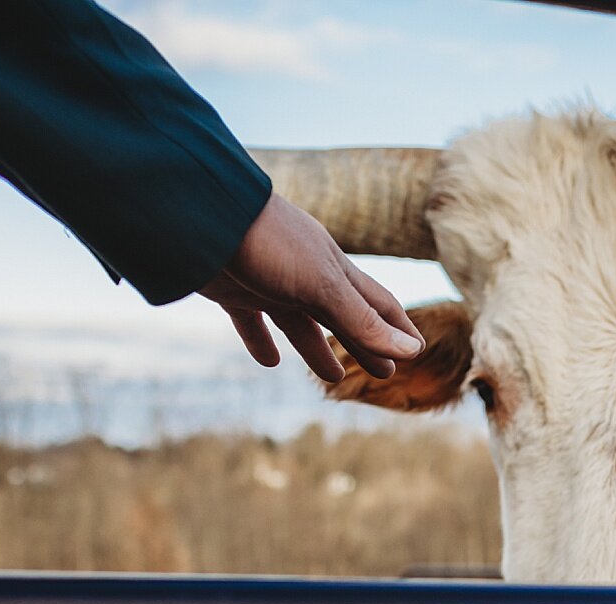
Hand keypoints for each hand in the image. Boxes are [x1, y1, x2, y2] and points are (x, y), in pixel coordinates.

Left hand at [199, 194, 423, 382]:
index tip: (416, 351)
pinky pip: (251, 322)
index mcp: (334, 270)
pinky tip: (270, 361)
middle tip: (384, 372)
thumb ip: (362, 322)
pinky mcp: (233, 291)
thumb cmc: (269, 243)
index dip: (398, 329)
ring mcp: (269, 283)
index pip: (377, 304)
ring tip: (334, 378)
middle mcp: (306, 276)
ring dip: (318, 350)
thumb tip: (413, 352)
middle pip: (343, 318)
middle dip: (365, 344)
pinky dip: (262, 342)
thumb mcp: (322, 287)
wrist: (200, 214)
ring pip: (301, 324)